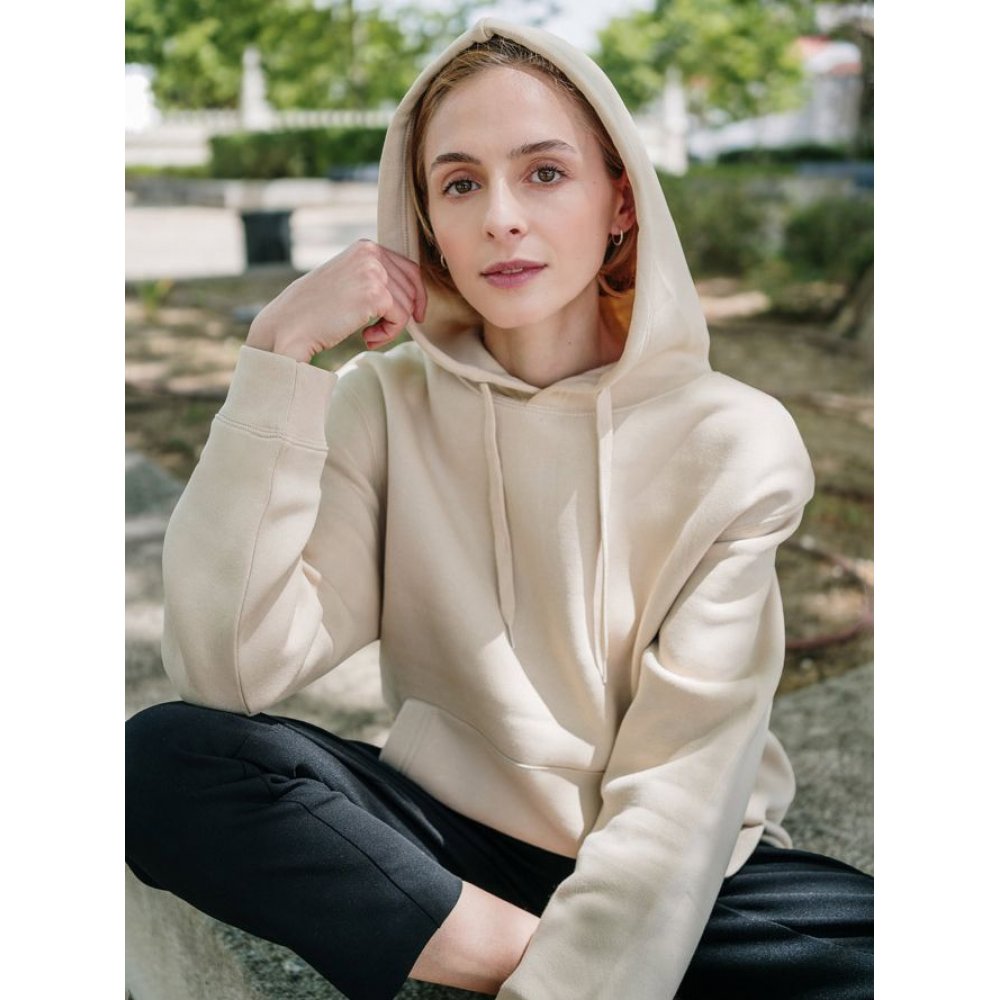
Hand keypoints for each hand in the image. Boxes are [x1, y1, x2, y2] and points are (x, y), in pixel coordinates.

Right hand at [246, 239, 427, 361]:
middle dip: (401, 314)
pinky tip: (367, 338)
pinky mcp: (375, 294)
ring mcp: (374, 272)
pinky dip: (387, 335)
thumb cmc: (317, 310)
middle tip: (377, 331)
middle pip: (412, 287)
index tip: (415, 315)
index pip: (409, 268)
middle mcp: (371, 253)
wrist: (290, 325)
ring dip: (391, 327)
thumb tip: (414, 290)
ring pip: (407, 306)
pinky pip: (401, 320)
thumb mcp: (348, 280)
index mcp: (365, 247)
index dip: (416, 295)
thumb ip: (374, 277)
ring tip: (368, 335)